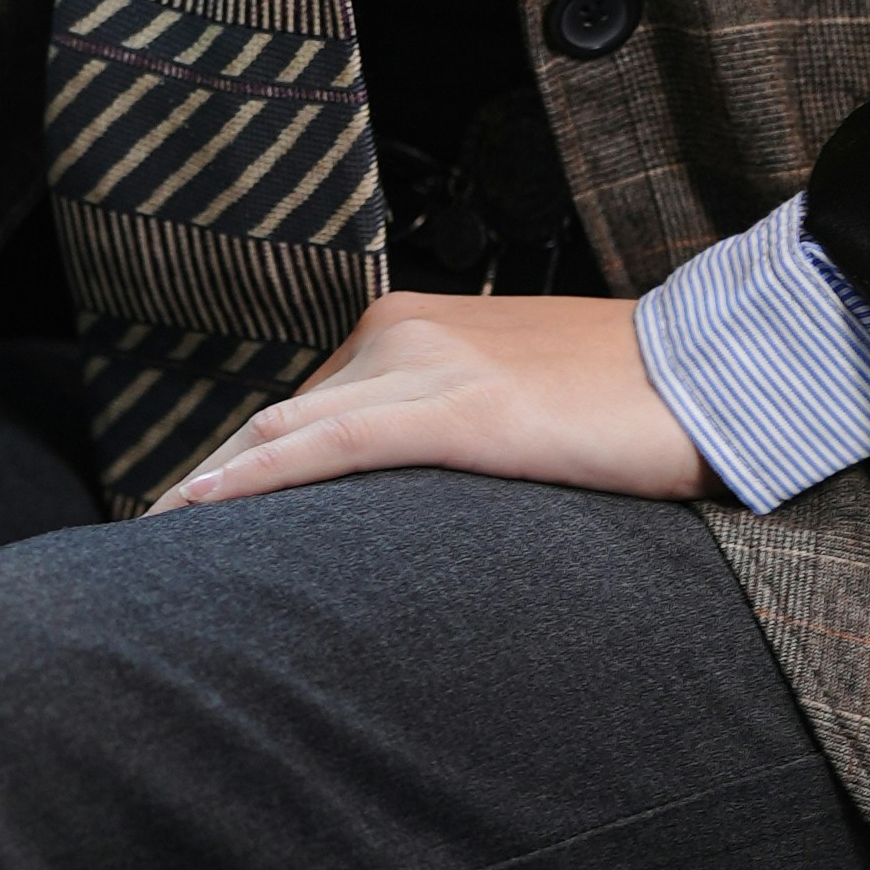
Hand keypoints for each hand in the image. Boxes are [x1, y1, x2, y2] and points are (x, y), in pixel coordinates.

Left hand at [147, 287, 703, 514]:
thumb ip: (453, 424)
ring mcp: (427, 370)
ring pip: (288, 432)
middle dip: (212, 480)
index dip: (246, 463)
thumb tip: (415, 486)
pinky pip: (331, 448)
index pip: (305, 405)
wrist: (718, 370)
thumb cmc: (636, 396)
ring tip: (157, 543)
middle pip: (280, 418)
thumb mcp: (520, 399)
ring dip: (215, 488)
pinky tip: (205, 509)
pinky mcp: (458, 414)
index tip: (198, 517)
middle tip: (151, 539)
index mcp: (414, 326)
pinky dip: (257, 478)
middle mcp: (404, 335)